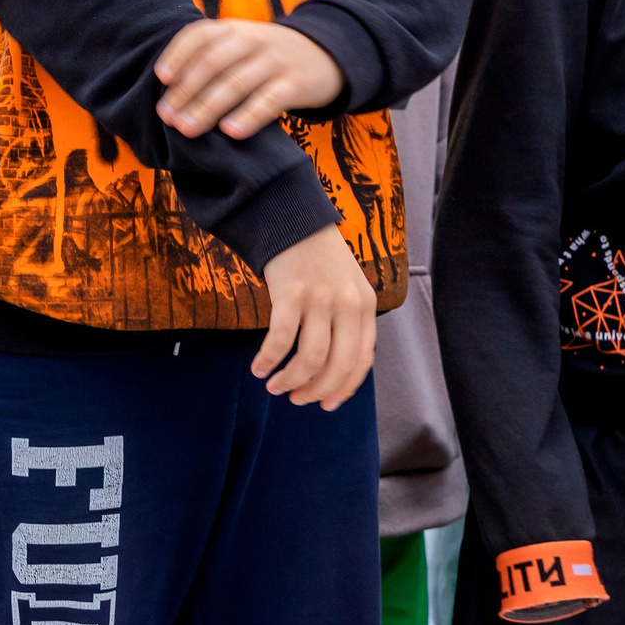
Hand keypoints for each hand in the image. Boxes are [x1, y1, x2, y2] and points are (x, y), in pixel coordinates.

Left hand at [155, 19, 343, 139]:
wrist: (325, 54)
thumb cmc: (267, 57)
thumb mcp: (241, 45)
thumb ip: (211, 57)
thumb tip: (169, 94)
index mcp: (233, 29)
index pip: (199, 35)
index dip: (178, 55)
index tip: (162, 79)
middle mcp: (253, 40)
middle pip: (213, 62)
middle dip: (187, 91)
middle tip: (168, 117)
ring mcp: (275, 61)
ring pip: (236, 83)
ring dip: (208, 108)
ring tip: (188, 129)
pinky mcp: (296, 84)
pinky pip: (269, 100)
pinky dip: (248, 116)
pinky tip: (229, 132)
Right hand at [255, 227, 375, 409]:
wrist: (294, 219)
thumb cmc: (318, 261)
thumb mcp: (346, 289)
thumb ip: (346, 324)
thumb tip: (330, 373)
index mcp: (365, 307)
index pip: (361, 361)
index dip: (343, 389)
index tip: (325, 405)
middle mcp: (348, 305)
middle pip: (337, 365)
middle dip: (315, 390)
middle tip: (296, 400)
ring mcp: (321, 298)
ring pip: (310, 358)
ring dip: (290, 380)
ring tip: (275, 386)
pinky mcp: (292, 292)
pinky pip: (280, 338)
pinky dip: (268, 359)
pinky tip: (259, 368)